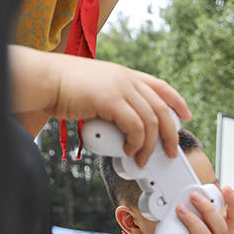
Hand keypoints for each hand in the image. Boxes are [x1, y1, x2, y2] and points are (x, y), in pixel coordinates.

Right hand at [12, 47, 190, 164]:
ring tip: (142, 159)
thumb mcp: (98, 91)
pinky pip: (135, 126)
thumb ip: (116, 102)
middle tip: (170, 152)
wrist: (45, 80)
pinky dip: (136, 142)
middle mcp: (127, 79)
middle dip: (170, 134)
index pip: (162, 87)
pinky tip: (129, 151)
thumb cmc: (66, 89)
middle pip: (162, 109)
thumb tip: (126, 128)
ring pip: (151, 121)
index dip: (178, 102)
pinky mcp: (111, 99)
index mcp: (126, 75)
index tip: (187, 116)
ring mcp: (120, 87)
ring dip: (150, 146)